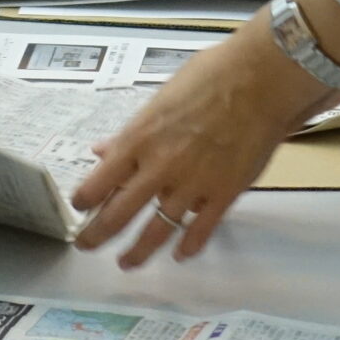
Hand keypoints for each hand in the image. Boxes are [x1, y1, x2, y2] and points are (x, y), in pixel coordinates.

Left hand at [72, 14, 339, 266]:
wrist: (260, 80)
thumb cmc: (210, 76)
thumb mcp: (162, 98)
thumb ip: (133, 131)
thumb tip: (104, 149)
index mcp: (140, 138)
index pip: (100, 180)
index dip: (85, 199)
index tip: (78, 208)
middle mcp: (160, 166)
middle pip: (119, 213)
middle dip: (97, 235)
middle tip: (86, 245)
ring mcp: (192, 184)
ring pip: (157, 230)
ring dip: (138, 251)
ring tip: (127, 263)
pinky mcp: (224, 194)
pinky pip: (201, 230)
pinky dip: (188, 247)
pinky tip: (180, 255)